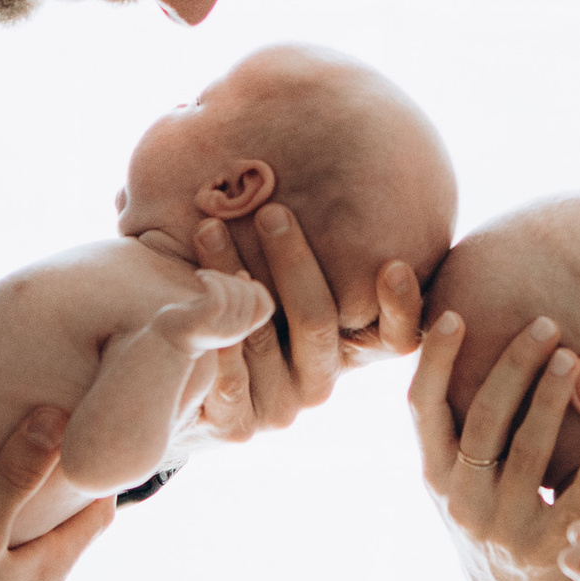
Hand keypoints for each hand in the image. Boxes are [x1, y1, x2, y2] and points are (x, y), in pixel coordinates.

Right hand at [0, 408, 112, 580]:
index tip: (93, 437)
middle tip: (43, 447)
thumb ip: (14, 478)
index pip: (98, 516)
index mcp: (48, 573)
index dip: (101, 477)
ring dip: (18, 524)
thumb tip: (57, 420)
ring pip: (23, 557)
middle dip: (57, 495)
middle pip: (62, 535)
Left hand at [191, 210, 421, 435]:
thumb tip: (346, 152)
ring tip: (207, 227)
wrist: (177, 382)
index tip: (394, 266)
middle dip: (294, 260)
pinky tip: (197, 292)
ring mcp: (281, 408)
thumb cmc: (237, 306)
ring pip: (263, 335)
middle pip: (319, 320)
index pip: (397, 336)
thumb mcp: (281, 275)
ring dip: (234, 274)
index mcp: (348, 350)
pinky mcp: (238, 427)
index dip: (402, 305)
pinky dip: (214, 330)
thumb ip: (314, 243)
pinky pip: (229, 378)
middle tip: (270, 211)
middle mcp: (321, 381)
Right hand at [407, 308, 579, 580]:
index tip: (453, 315)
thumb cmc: (492, 526)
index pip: (423, 408)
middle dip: (513, 366)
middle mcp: (461, 502)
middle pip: (484, 421)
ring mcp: (502, 530)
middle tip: (546, 324)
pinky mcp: (545, 554)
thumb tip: (454, 348)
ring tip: (575, 359)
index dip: (436, 361)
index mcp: (435, 477)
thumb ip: (457, 436)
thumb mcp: (458, 487)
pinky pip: (571, 508)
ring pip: (527, 454)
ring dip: (551, 402)